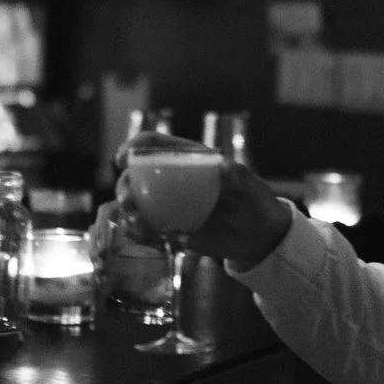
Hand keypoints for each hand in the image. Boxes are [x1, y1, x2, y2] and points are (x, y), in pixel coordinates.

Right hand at [101, 130, 292, 270]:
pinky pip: (147, 230)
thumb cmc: (257, 204)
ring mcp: (170, 206)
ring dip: (127, 212)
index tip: (123, 158)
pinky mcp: (171, 230)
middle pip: (137, 176)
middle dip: (125, 186)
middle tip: (128, 200)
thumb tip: (225, 167)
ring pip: (137, 204)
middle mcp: (174, 181)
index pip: (156, 145)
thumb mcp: (252, 189)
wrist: (259, 239)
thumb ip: (240, 177)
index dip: (135, 146)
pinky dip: (139, 233)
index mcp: (189, 160)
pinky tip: (142, 237)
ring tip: (135, 224)